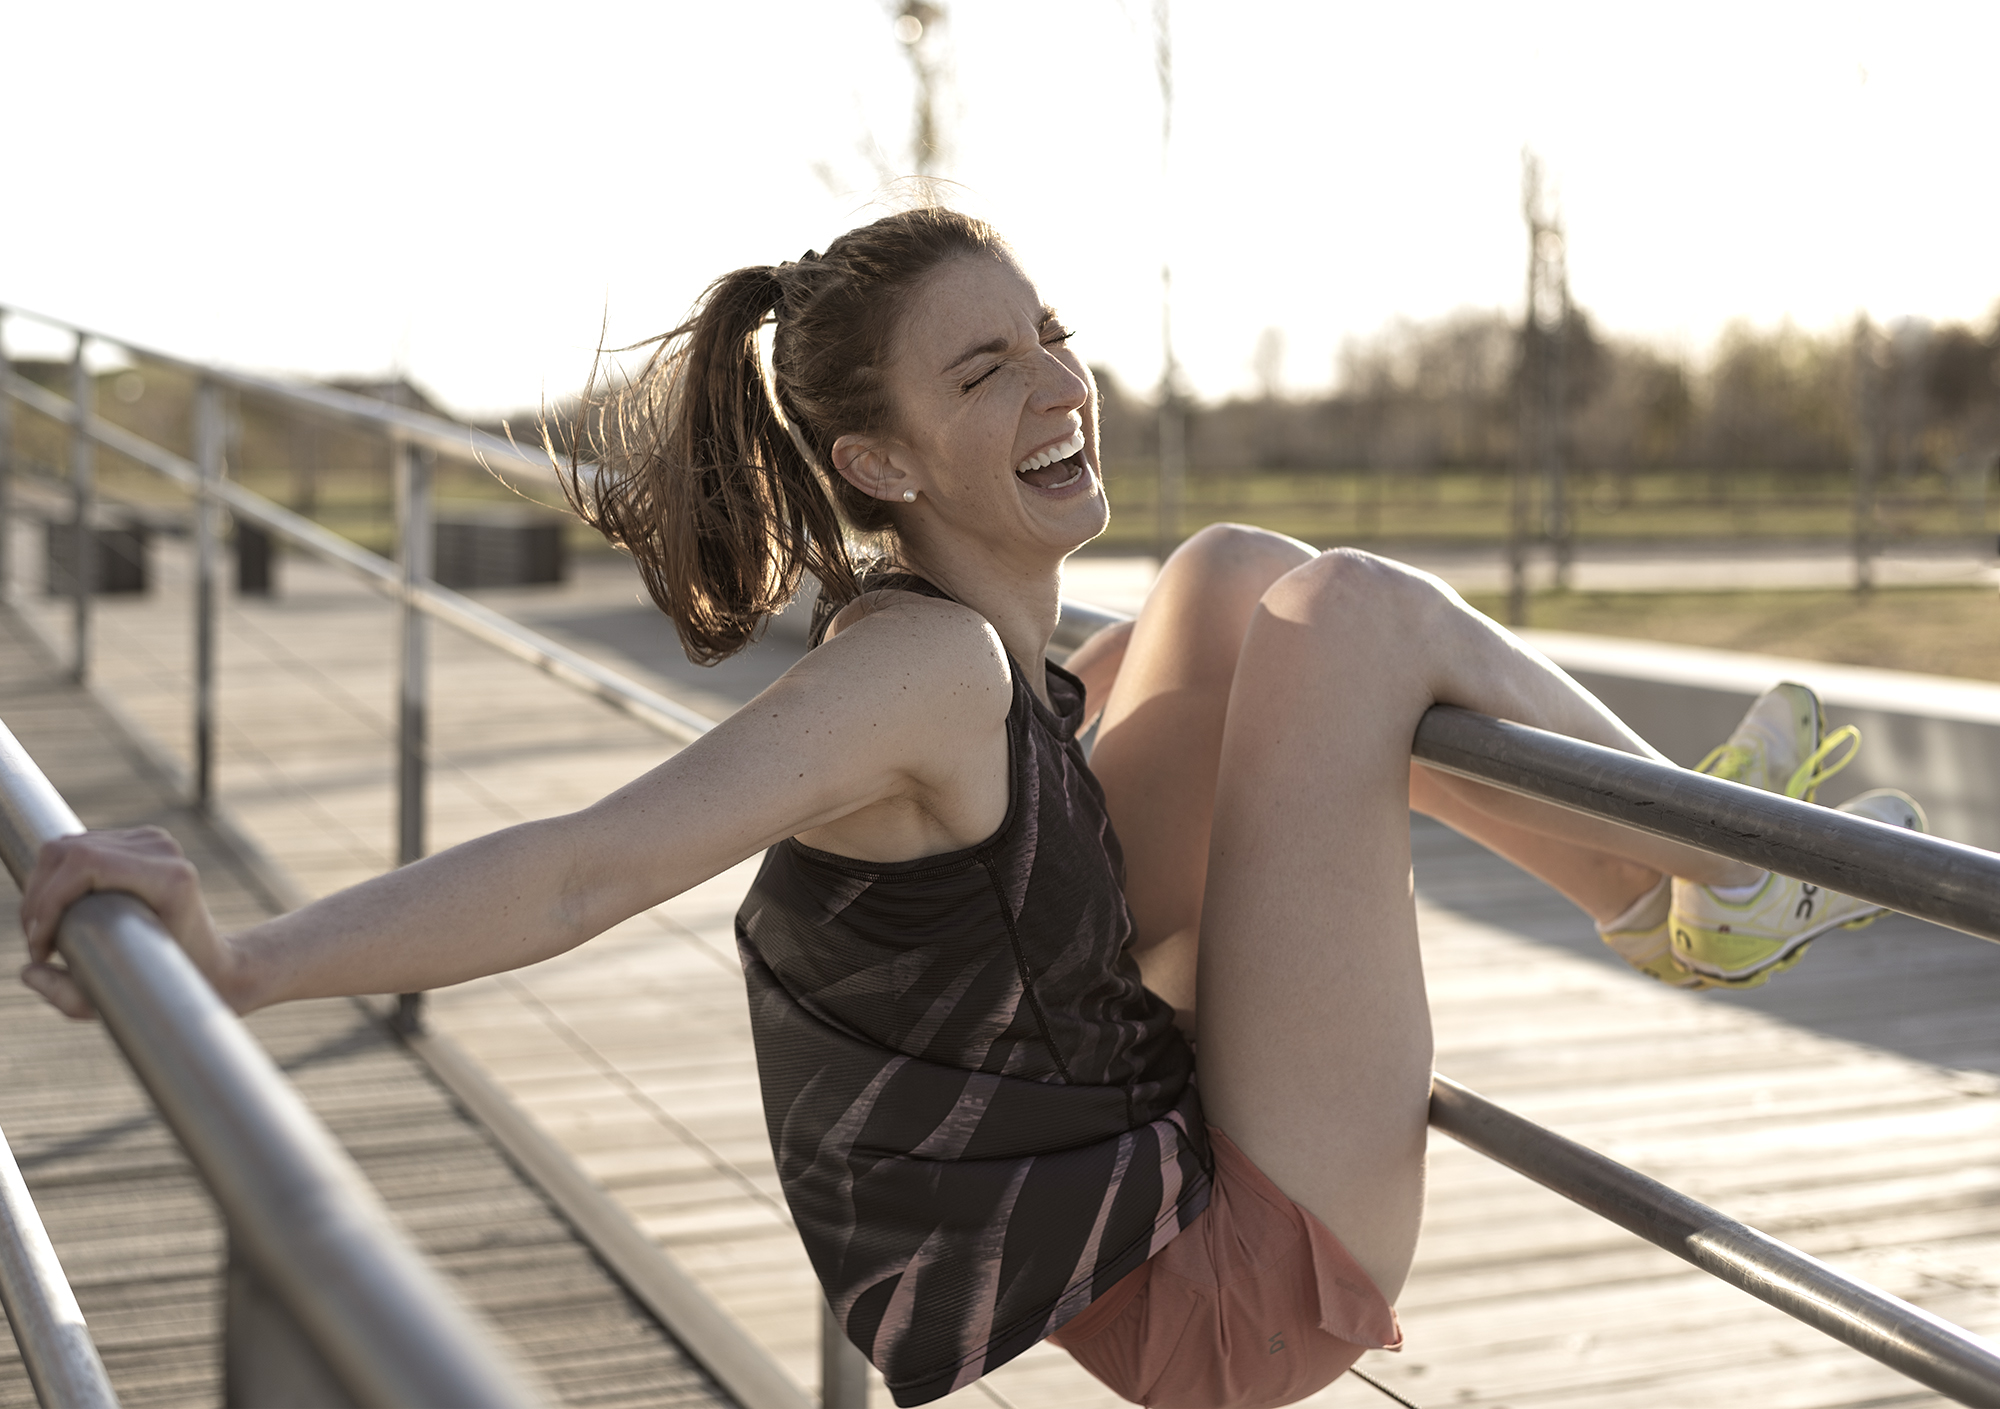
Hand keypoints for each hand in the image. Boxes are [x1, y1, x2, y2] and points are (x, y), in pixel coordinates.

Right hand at [19, 826, 233, 1019]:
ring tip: (42, 930)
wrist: (216, 963)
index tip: (39, 946)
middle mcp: (163, 850)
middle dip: (38, 899)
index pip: (85, 864)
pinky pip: (79, 848)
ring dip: (41, 889)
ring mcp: (153, 841)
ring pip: (67, 848)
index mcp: (170, 878)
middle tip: (36, 942)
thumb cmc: (174, 984)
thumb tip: (29, 971)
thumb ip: (70, 996)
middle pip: (69, 852)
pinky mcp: (140, 842)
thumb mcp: (125, 1001)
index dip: (47, 901)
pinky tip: (57, 911)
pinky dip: (56, 879)